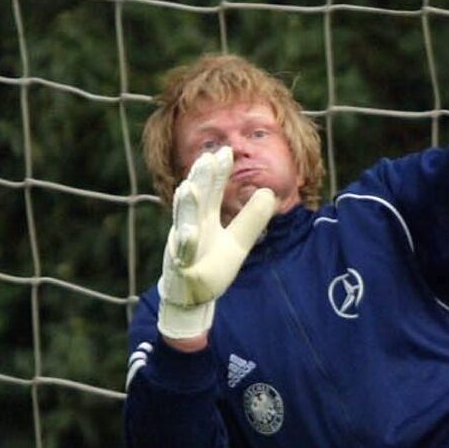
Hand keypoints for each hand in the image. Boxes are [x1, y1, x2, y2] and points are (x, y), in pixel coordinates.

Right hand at [156, 146, 277, 339]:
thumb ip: (252, 219)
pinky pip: (182, 253)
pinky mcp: (179, 265)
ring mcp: (183, 244)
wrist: (191, 295)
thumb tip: (269, 192)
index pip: (212, 191)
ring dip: (187, 205)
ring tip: (189, 188)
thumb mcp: (238, 242)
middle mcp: (191, 225)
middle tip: (206, 158)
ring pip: (184, 221)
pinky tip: (189, 232)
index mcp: (205, 218)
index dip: (217, 173)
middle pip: (197, 199)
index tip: (224, 152)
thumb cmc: (211, 264)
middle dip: (200, 180)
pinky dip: (185, 243)